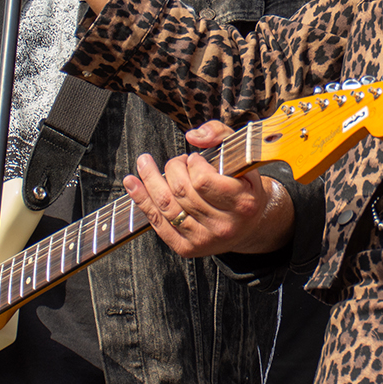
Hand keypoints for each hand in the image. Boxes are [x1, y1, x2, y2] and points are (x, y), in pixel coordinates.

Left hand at [123, 121, 293, 257]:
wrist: (249, 224)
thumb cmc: (243, 185)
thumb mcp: (241, 154)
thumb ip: (220, 135)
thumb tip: (193, 136)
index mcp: (243, 203)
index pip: (203, 181)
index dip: (193, 164)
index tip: (196, 159)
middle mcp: (224, 226)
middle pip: (181, 191)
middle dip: (173, 168)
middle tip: (179, 162)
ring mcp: (204, 240)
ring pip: (166, 206)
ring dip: (150, 179)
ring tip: (144, 163)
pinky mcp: (187, 248)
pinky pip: (157, 222)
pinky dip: (141, 200)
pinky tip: (132, 183)